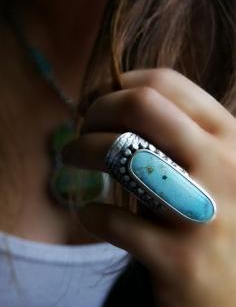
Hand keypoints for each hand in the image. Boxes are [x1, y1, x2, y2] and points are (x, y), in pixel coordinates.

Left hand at [64, 69, 235, 305]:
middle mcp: (222, 166)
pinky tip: (91, 214)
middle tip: (82, 127)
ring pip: (121, 154)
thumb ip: (179, 133)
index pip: (165, 83)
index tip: (98, 101)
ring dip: (81, 150)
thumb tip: (116, 102)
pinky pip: (113, 222)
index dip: (119, 84)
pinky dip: (92, 213)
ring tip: (70, 158)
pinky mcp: (179, 259)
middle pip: (140, 105)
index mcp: (228, 136)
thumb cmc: (216, 214)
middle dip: (97, 110)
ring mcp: (201, 212)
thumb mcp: (212, 163)